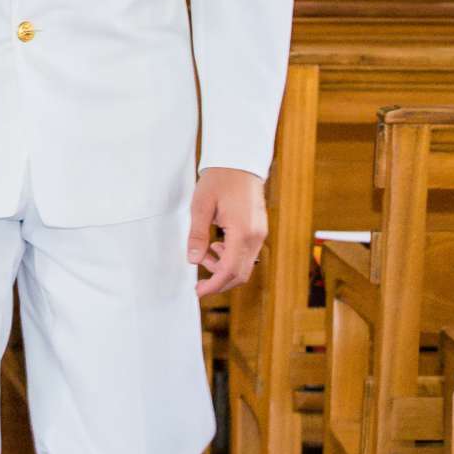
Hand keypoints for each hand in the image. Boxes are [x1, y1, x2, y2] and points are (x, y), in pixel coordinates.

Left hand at [188, 166, 267, 296]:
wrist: (239, 162)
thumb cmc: (220, 180)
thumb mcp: (201, 206)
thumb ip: (197, 234)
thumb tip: (193, 259)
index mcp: (242, 231)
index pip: (230, 269)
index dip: (214, 284)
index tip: (200, 291)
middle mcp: (255, 236)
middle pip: (240, 273)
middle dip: (219, 280)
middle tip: (200, 281)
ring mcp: (260, 234)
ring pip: (245, 265)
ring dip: (224, 268)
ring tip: (206, 252)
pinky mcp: (259, 230)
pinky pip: (247, 254)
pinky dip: (232, 258)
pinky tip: (218, 245)